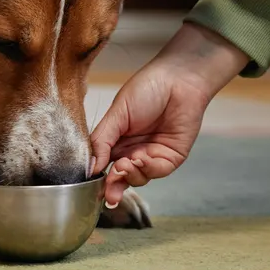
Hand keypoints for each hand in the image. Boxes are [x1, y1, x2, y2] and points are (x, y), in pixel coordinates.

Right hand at [90, 22, 247, 206]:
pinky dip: (148, 170)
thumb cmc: (147, 88)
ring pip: (137, 179)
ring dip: (130, 176)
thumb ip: (102, 140)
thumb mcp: (117, 113)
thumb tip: (90, 166)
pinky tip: (142, 159)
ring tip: (125, 165)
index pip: (103, 164)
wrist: (179, 79)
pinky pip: (156, 172)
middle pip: (120, 177)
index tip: (90, 184)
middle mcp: (133, 150)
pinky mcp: (171, 158)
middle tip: (108, 190)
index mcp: (117, 139)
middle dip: (113, 186)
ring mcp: (152, 155)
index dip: (97, 176)